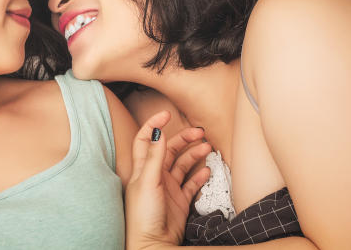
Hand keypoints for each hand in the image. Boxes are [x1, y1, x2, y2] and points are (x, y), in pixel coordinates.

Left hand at [125, 111, 211, 249]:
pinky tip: (207, 170)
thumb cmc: (143, 215)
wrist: (153, 243)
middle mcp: (155, 175)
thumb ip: (154, 157)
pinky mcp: (179, 200)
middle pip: (169, 149)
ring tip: (208, 148)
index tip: (167, 114)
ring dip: (195, 154)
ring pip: (183, 164)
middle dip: (184, 138)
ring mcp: (168, 187)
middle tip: (200, 131)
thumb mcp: (148, 182)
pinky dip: (199, 175)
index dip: (154, 124)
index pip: (145, 139)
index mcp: (142, 168)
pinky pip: (191, 183)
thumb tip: (158, 131)